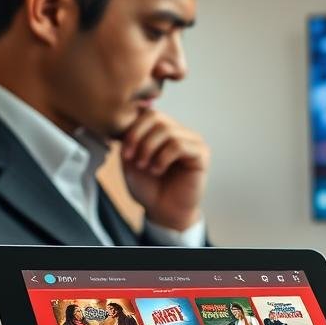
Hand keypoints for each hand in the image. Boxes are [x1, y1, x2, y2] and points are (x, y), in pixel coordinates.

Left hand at [120, 109, 208, 231]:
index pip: (148, 113)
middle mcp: (180, 132)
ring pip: (167, 130)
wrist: (162, 212)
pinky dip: (163, 158)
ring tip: (145, 167)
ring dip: (149, 149)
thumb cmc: (148, 187)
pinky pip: (179, 145)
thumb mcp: (130, 160)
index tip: (124, 153)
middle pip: (156, 117)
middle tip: (132, 159)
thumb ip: (129, 138)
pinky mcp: (201, 154)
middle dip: (139, 138)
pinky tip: (158, 170)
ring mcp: (192, 141)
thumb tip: (125, 119)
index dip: (132, 130)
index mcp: (164, 130)